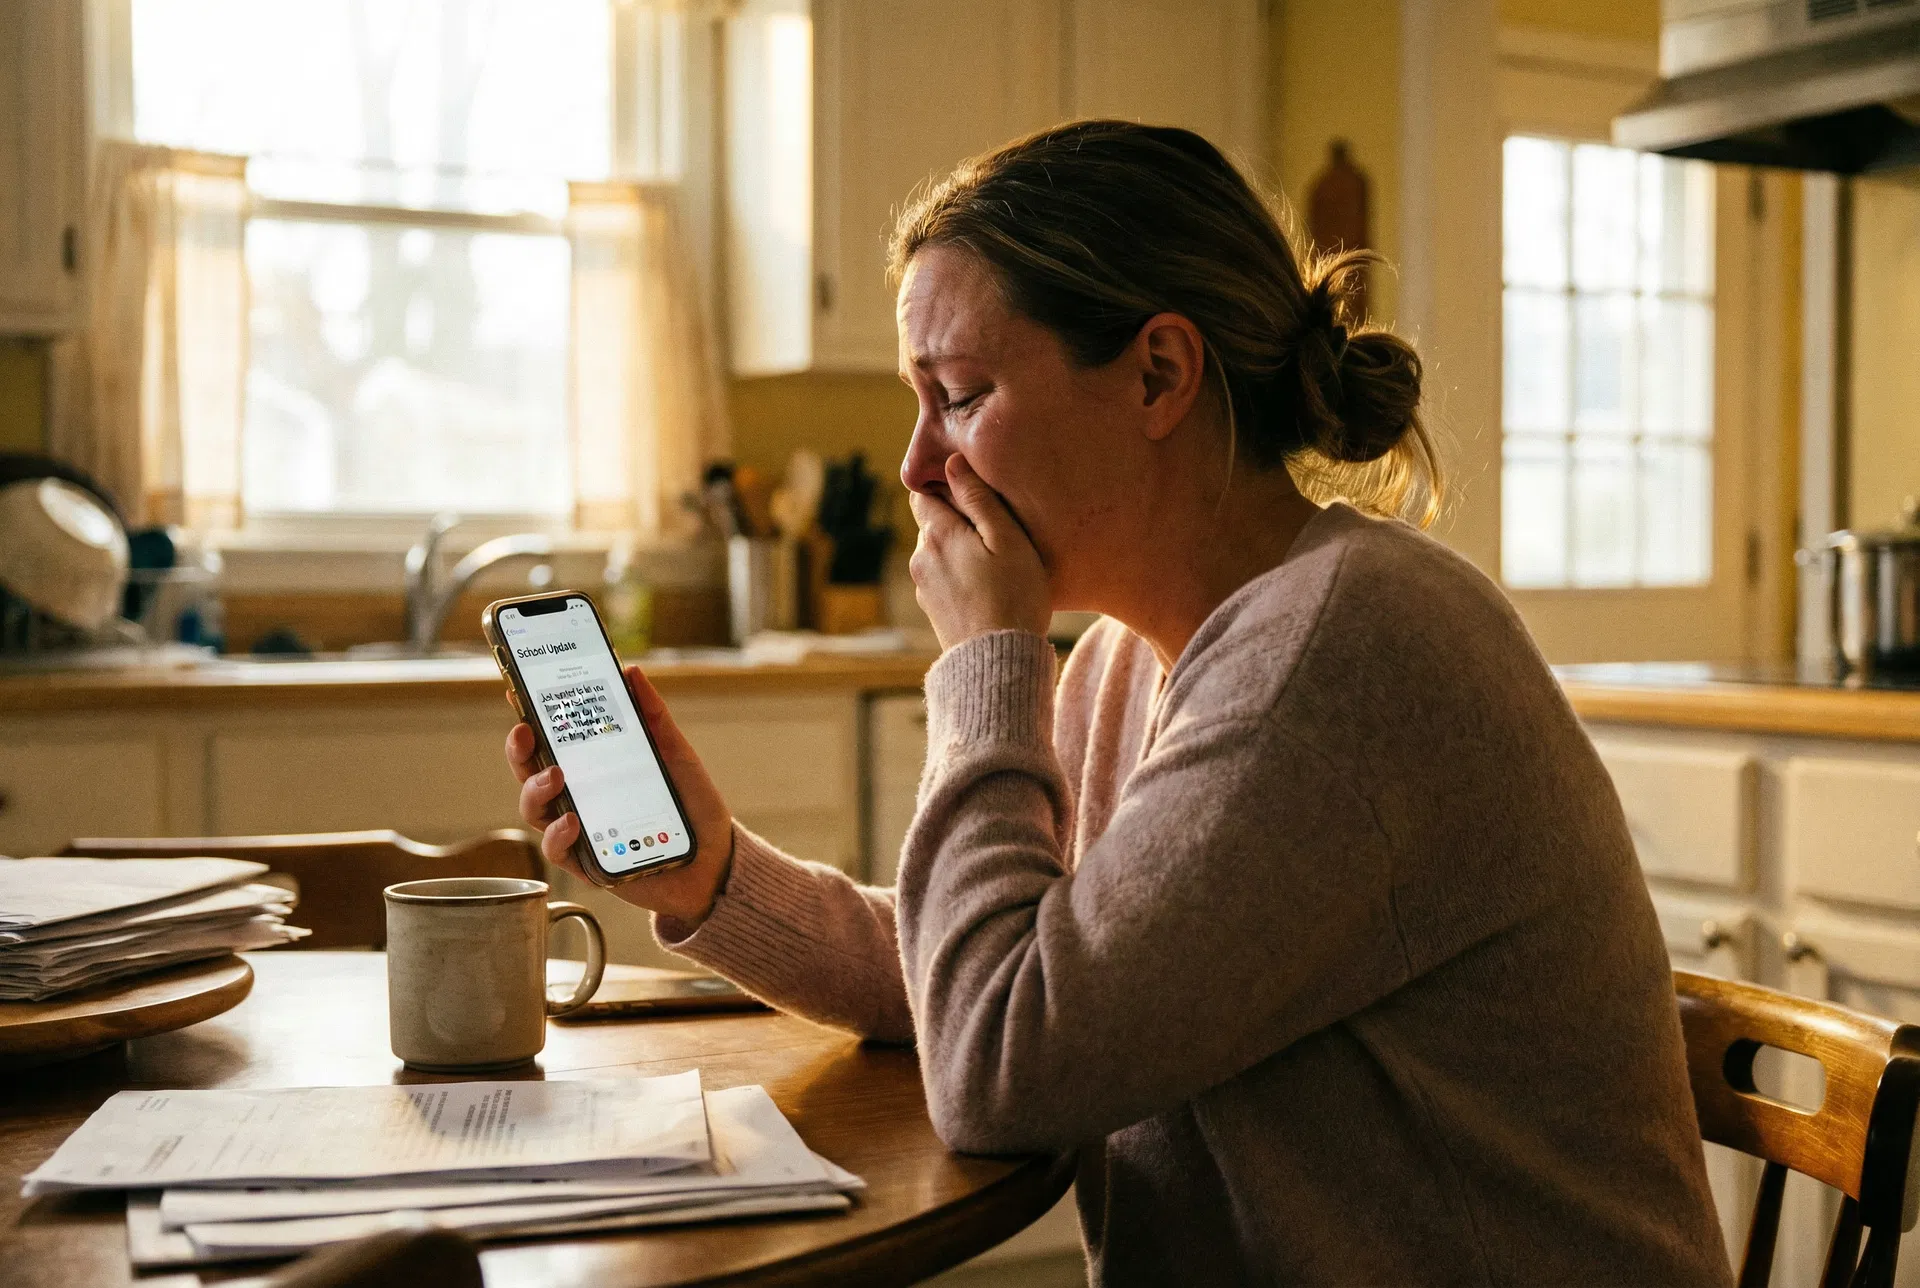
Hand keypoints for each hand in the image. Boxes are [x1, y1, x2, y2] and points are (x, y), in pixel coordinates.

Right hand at [506, 665, 734, 926]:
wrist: (716, 860)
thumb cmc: (691, 807)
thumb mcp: (675, 755)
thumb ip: (653, 717)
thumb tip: (632, 673)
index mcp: (593, 768)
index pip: (552, 740)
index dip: (529, 717)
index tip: (518, 691)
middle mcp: (578, 797)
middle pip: (530, 772)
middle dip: (520, 750)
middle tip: (525, 731)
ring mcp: (579, 831)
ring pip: (535, 809)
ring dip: (535, 789)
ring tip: (555, 775)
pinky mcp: (587, 864)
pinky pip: (558, 850)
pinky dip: (559, 835)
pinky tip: (572, 822)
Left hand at [908, 454, 1051, 649]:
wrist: (999, 661)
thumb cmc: (1014, 596)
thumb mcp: (1007, 539)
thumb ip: (978, 498)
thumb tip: (952, 462)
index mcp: (936, 534)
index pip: (923, 494)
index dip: (947, 489)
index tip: (975, 496)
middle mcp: (920, 557)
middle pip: (932, 524)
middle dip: (957, 521)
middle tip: (997, 533)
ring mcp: (924, 587)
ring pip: (938, 552)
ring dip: (961, 551)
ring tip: (997, 566)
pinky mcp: (932, 610)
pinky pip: (944, 579)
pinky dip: (961, 577)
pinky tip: (988, 590)